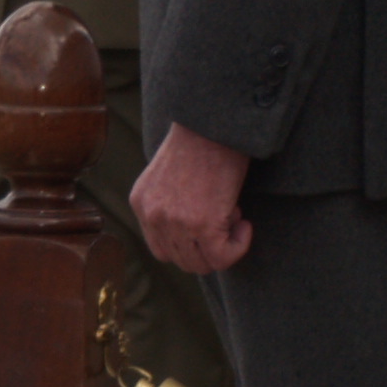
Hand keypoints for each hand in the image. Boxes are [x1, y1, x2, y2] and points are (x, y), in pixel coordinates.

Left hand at [131, 123, 254, 275]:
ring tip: (234, 214)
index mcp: (141, 202)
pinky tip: (245, 223)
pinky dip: (239, 246)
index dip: (190, 242)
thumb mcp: (169, 173)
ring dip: (223, 246)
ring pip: (201, 264)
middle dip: (208, 246)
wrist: (213, 122)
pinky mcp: (201, 224)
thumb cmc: (200, 140)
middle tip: (224, 216)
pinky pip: (223, 257)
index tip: (209, 220)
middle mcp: (152, 215)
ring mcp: (175, 222)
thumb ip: (170, 202)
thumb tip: (193, 233)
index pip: (161, 247)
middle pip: (181, 259)